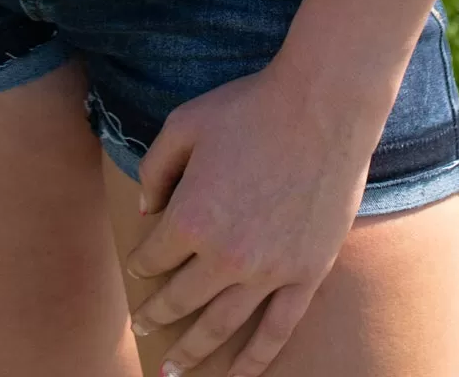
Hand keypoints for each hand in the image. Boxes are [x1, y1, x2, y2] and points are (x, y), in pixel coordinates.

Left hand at [125, 59, 385, 375]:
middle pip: (182, 300)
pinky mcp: (306, 275)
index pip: (155, 257)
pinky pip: (277, 330)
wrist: (321, 107)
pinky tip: (238, 375)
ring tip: (174, 372)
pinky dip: (255, 359)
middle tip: (142, 329)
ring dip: (194, 352)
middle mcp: (226, 256)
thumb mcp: (185, 123)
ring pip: (223, 327)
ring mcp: (269, 272)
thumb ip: (155, 168)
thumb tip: (144, 211)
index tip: (137, 269)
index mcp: (191, 218)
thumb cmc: (250, 108)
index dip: (142, 265)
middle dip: (157, 316)